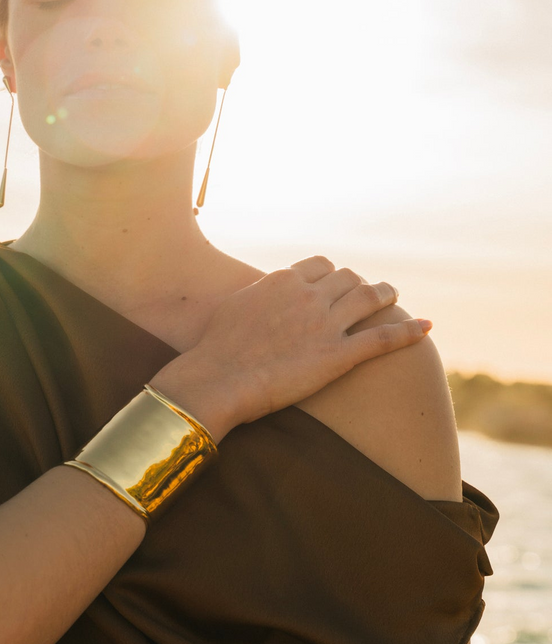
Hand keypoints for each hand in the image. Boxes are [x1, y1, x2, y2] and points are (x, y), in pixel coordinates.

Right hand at [150, 255, 429, 435]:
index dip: (333, 274)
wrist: (217, 378)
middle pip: (348, 278)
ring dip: (386, 295)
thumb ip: (258, 295)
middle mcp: (309, 296)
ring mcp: (325, 324)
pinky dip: (409, 332)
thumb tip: (262, 295)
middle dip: (361, 283)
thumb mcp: (235, 306)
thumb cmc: (216, 347)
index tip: (337, 282)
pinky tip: (427, 328)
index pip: (321, 265)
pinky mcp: (338, 356)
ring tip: (394, 297)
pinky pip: (383, 339)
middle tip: (369, 292)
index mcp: (284, 280)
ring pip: (369, 299)